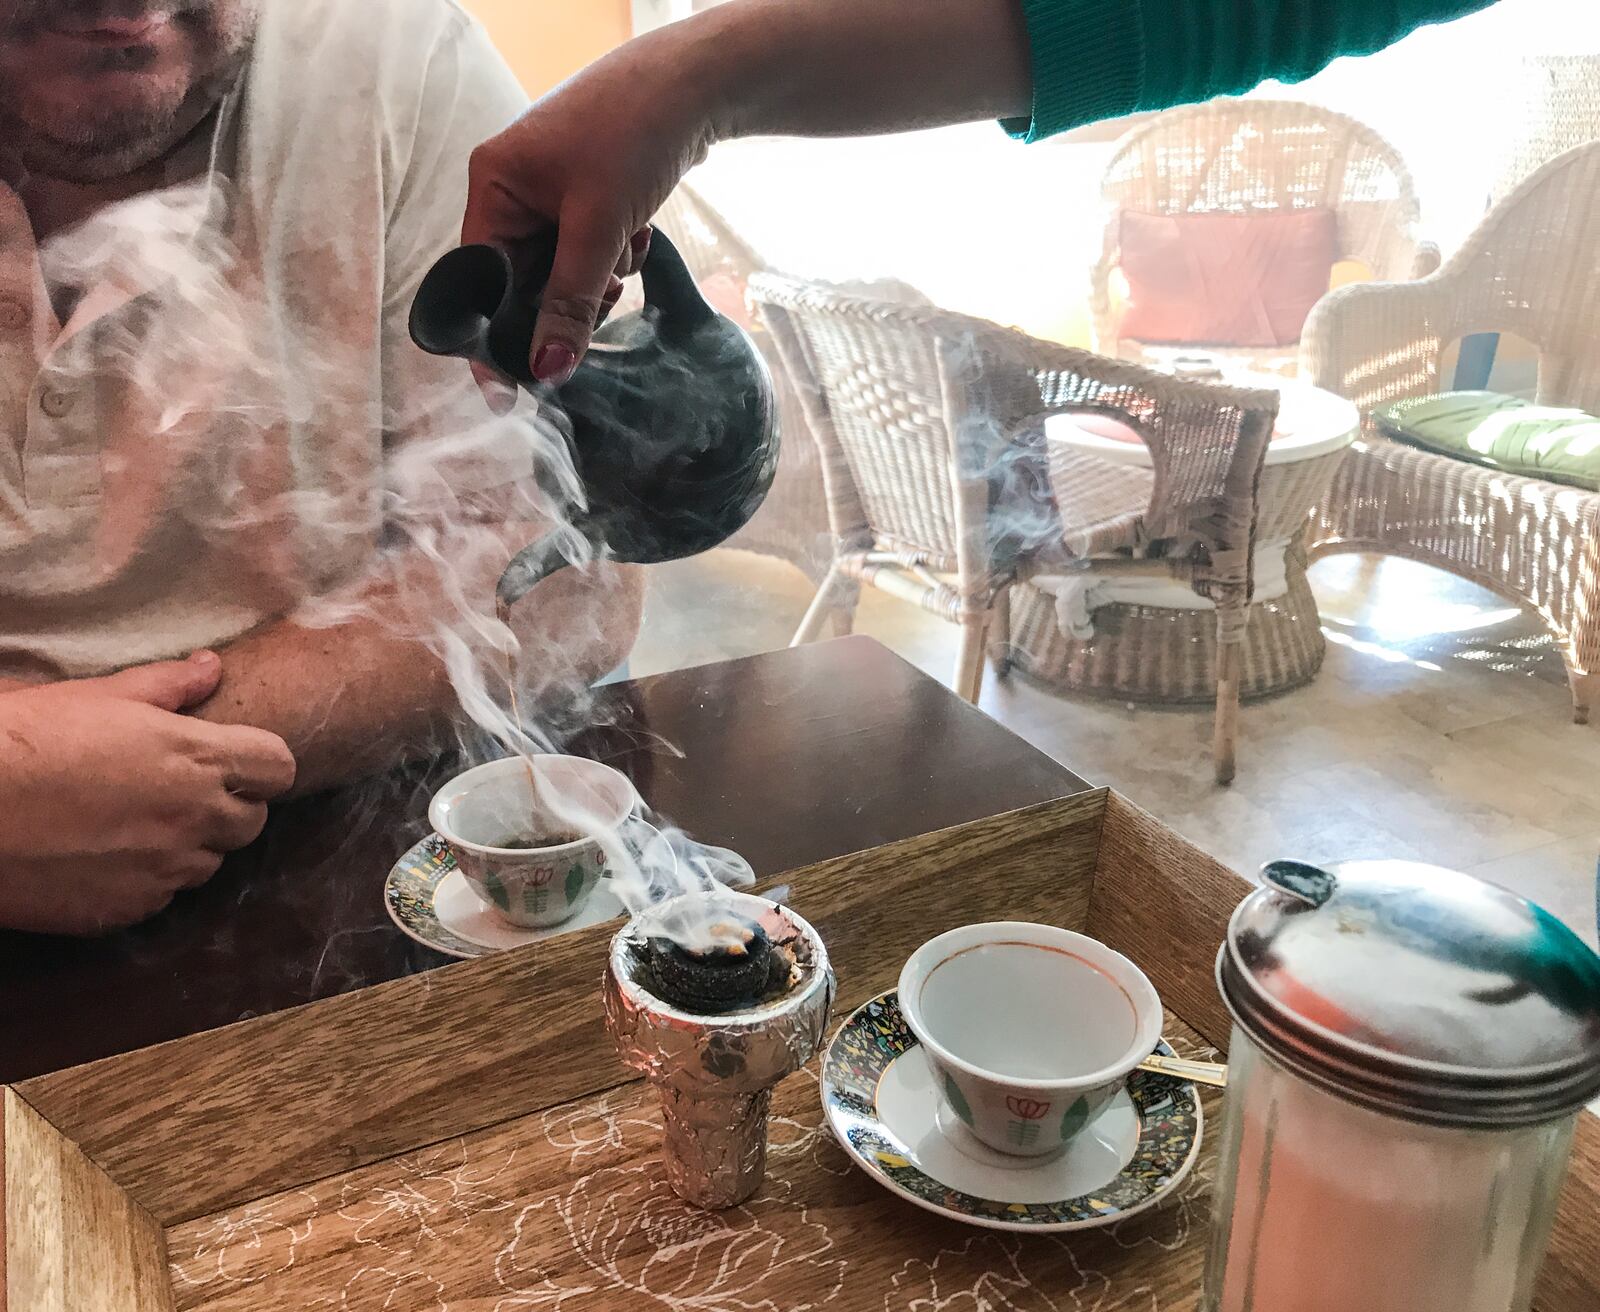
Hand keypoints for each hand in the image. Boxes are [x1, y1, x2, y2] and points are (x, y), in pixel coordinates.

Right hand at [0, 652, 297, 935]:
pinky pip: (162, 897)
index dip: (261, 764)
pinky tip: (104, 856)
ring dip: (189, 845)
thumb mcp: (97, 695)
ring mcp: (164, 870)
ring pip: (209, 863)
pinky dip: (147, 880)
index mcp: (196, 758)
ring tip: (134, 823)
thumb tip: (211, 667)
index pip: (279, 767)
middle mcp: (193, 818)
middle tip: (180, 791)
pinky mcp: (128, 910)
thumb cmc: (24, 740)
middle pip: (252, 821)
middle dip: (229, 806)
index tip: (236, 760)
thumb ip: (167, 686)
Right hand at [463, 24, 715, 392]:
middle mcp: (513, 190)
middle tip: (605, 293)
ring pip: (563, 273)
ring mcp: (550, 194)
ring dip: (599, 277)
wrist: (695, 86)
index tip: (513, 389)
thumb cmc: (633, 133)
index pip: (480, 278)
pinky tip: (639, 233)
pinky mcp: (587, 198)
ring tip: (627, 248)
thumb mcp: (598, 228)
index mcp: (494, 186)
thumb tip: (547, 370)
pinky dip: (616, 255)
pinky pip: (590, 253)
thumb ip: (570, 303)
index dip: (498, 333)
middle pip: (525, 282)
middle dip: (568, 297)